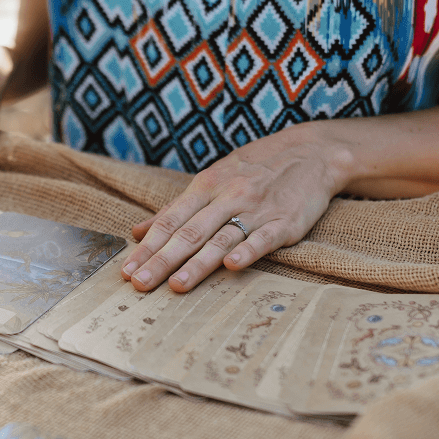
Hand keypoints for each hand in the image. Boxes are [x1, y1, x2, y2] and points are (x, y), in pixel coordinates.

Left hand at [120, 124, 352, 292]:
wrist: (311, 152)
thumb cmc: (255, 168)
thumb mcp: (212, 178)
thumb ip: (175, 208)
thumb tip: (137, 232)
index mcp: (205, 186)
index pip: (169, 221)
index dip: (147, 247)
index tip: (127, 271)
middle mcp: (227, 197)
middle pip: (189, 233)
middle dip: (162, 260)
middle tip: (140, 284)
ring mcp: (256, 209)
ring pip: (221, 239)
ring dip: (197, 264)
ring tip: (176, 286)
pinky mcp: (284, 222)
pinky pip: (263, 238)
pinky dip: (247, 252)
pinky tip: (232, 267)